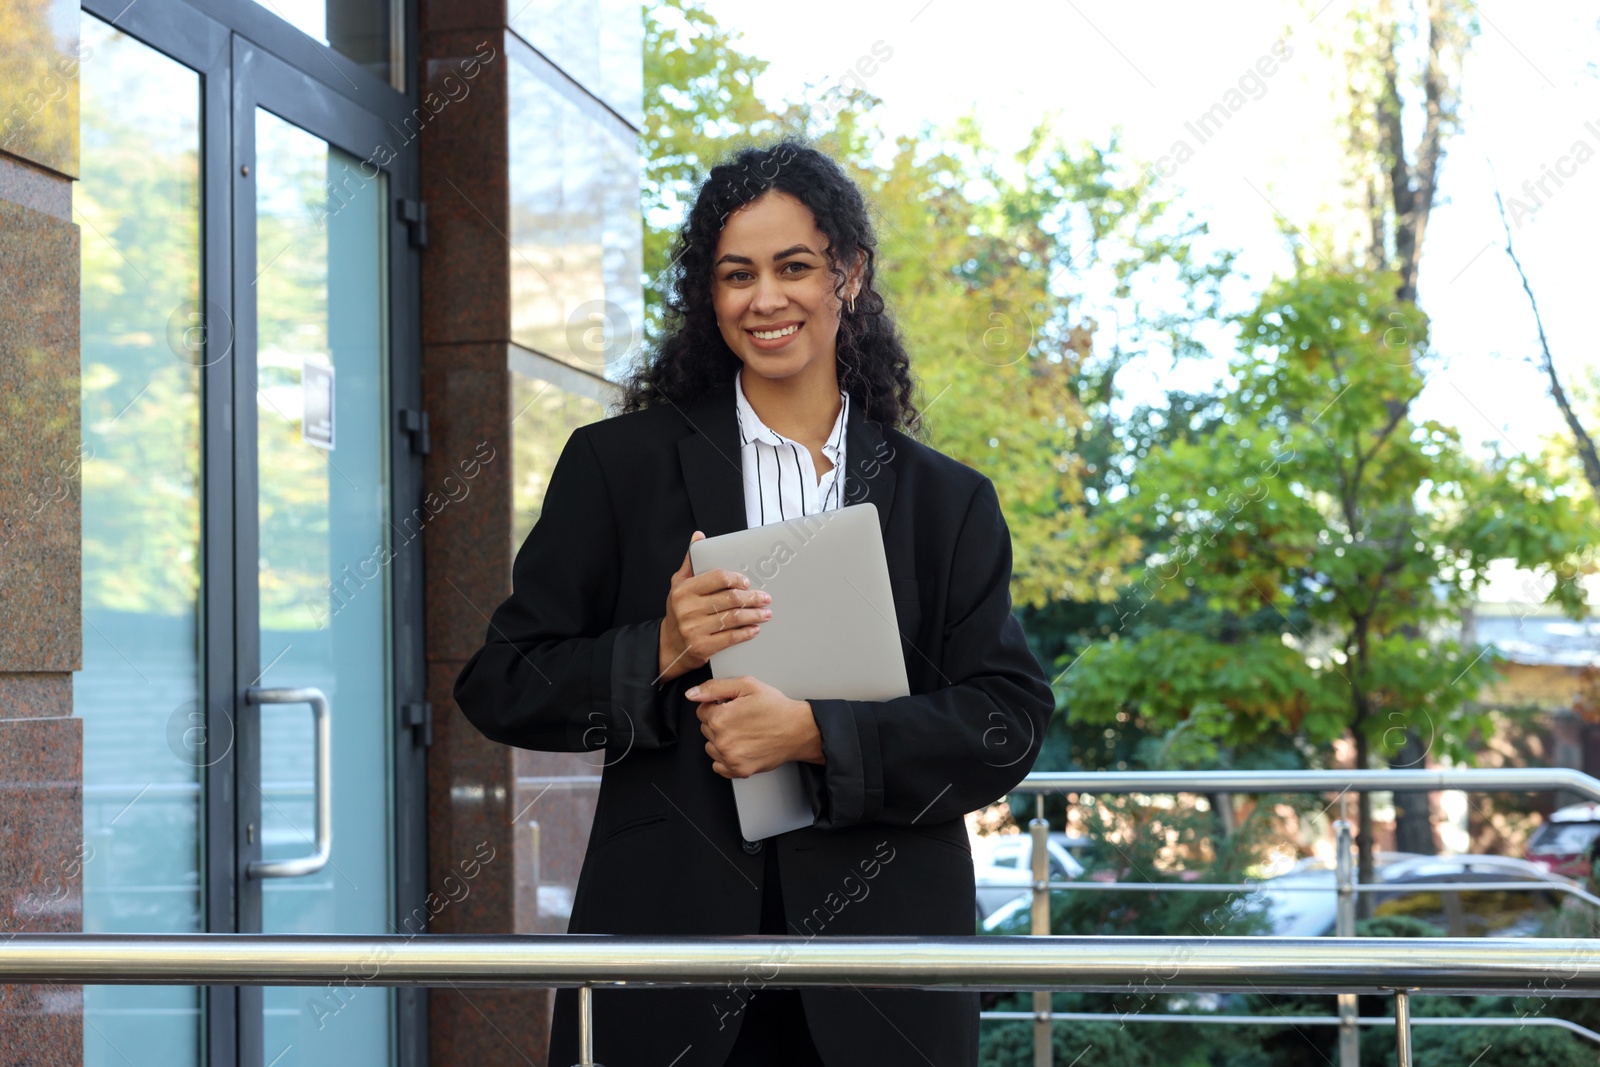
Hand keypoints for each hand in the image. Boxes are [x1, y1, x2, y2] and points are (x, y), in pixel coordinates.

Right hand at [656, 531, 771, 683]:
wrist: (670, 645)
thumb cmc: (678, 611)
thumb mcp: (679, 584)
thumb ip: (691, 561)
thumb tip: (698, 536)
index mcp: (685, 590)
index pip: (718, 577)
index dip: (736, 579)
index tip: (747, 582)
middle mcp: (688, 608)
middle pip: (730, 598)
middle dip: (752, 598)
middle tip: (765, 598)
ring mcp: (695, 629)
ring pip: (733, 618)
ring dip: (754, 615)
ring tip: (765, 613)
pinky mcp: (702, 646)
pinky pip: (730, 638)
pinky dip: (746, 632)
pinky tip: (754, 628)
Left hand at [685, 675, 823, 777]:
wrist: (798, 730)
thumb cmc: (775, 707)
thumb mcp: (746, 685)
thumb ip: (715, 688)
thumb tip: (692, 694)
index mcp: (720, 718)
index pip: (702, 711)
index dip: (717, 705)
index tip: (733, 707)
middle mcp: (722, 741)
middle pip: (705, 729)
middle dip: (719, 722)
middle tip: (741, 718)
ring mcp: (730, 759)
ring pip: (711, 747)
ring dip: (721, 740)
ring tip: (743, 732)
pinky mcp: (739, 771)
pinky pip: (718, 766)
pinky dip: (726, 758)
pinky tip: (741, 747)